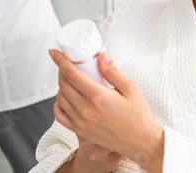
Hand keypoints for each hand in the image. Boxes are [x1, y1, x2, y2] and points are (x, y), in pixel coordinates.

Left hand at [51, 49, 163, 170]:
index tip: (54, 52)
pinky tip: (66, 98)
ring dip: (62, 85)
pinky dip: (59, 104)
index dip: (60, 61)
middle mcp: (86, 110)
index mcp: (98, 96)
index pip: (71, 74)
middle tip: (68, 63)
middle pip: (63, 84)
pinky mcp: (81, 132)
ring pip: (60, 98)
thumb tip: (102, 55)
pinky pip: (60, 116)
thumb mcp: (130, 88)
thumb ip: (113, 71)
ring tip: (70, 79)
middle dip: (62, 70)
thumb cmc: (138, 116)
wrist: (141, 143)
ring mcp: (81, 122)